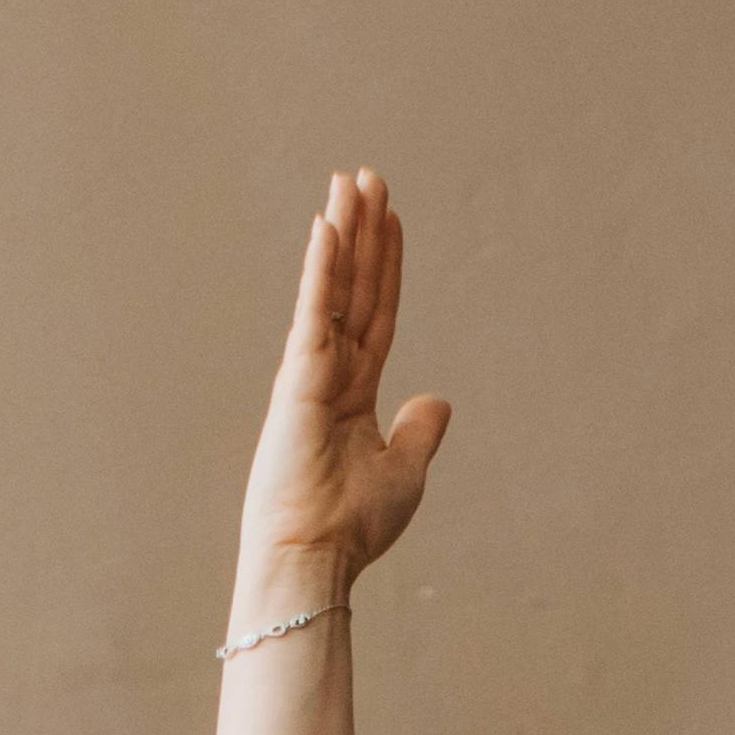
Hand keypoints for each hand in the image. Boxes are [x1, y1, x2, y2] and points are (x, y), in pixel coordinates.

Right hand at [232, 168, 450, 615]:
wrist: (314, 558)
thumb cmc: (350, 527)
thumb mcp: (404, 473)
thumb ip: (419, 432)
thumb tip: (436, 399)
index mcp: (352, 395)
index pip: (375, 314)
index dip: (386, 265)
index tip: (391, 217)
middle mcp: (329, 375)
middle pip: (353, 287)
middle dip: (362, 231)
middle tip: (367, 175)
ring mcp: (310, 373)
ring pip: (333, 288)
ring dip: (344, 231)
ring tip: (350, 180)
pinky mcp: (298, 379)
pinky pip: (314, 311)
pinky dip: (322, 269)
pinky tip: (328, 225)